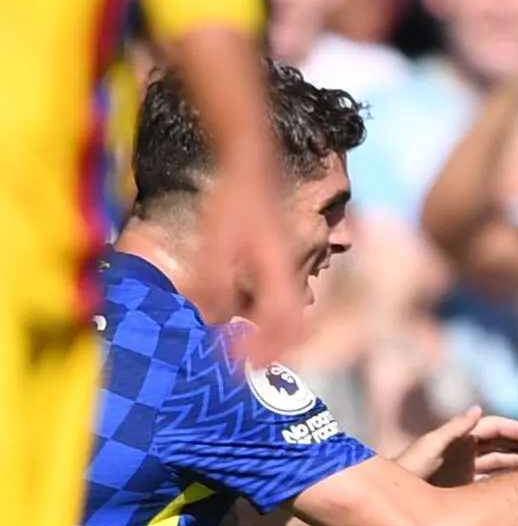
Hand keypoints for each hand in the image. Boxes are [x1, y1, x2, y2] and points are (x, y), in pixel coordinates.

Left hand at [204, 154, 303, 366]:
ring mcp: (289, 262)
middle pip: (294, 323)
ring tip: (251, 346)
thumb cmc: (233, 199)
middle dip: (277, 349)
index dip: (264, 349)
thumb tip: (214, 318)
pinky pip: (284, 295)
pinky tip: (248, 313)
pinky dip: (271, 314)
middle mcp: (290, 271)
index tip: (240, 365)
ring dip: (275, 333)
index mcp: (278, 272)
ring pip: (292, 310)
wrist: (250, 160)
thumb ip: (216, 281)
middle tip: (250, 365)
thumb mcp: (217, 241)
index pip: (281, 324)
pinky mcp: (281, 255)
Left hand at [397, 405, 517, 486]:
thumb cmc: (408, 469)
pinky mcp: (466, 484)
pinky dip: (508, 477)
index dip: (517, 431)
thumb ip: (454, 429)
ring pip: (500, 459)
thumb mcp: (430, 447)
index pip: (495, 428)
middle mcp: (466, 449)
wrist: (395, 498)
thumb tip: (478, 410)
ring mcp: (467, 466)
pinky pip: (493, 477)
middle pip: (501, 442)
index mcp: (460, 437)